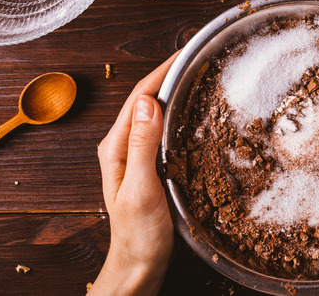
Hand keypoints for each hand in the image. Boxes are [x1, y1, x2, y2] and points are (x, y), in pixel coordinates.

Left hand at [89, 52, 178, 295]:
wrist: (139, 264)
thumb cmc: (138, 234)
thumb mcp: (141, 188)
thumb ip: (142, 145)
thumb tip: (150, 102)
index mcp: (116, 146)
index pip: (140, 96)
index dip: (163, 71)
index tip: (187, 52)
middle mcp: (124, 145)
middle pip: (148, 99)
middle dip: (171, 74)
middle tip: (201, 57)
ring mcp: (137, 154)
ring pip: (157, 112)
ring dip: (176, 91)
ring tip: (202, 75)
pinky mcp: (151, 164)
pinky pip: (165, 129)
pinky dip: (181, 113)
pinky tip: (198, 112)